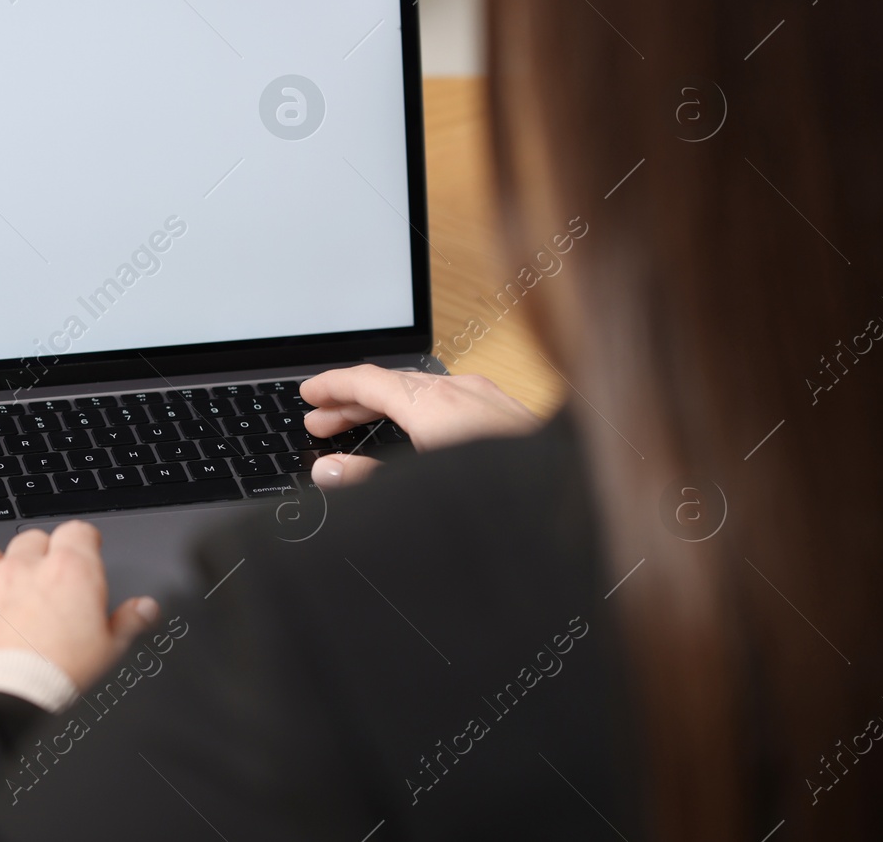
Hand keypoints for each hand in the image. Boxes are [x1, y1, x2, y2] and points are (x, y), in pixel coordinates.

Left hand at [0, 520, 158, 690]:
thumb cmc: (60, 690)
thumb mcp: (114, 661)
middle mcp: (19, 571)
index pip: (78, 532)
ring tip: (2, 595)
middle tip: (49, 588)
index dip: (84, 545)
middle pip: (31, 540)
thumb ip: (131, 628)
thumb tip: (145, 611)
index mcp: (69, 574)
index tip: (87, 557)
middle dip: (40, 556)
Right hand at [301, 365, 539, 486]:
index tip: (310, 394)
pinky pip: (448, 398)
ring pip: (421, 389)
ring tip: (356, 426)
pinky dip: (416, 409)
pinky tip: (412, 429)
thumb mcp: (418, 490)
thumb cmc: (499, 501)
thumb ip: (366, 481)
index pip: (369, 380)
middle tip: (320, 421)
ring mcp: (487, 398)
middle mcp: (461, 391)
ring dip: (384, 405)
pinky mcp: (505, 413)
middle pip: (392, 383)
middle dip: (352, 401)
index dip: (332, 386)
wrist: (572, 497)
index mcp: (435, 404)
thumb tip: (327, 470)